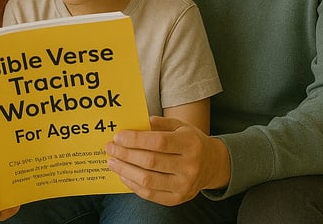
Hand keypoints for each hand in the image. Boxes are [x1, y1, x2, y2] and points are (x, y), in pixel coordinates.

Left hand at [105, 115, 229, 205]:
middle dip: (125, 154)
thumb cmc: (190, 141)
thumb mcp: (180, 126)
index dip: (135, 140)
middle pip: (150, 162)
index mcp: (190, 144)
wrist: (213, 165)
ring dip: (124, 170)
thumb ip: (159, 123)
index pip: (158, 142)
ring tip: (112, 161)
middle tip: (110, 147)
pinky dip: (133, 184)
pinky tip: (123, 174)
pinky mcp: (177, 199)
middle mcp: (189, 166)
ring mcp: (184, 185)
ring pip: (147, 180)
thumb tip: (134, 123)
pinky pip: (150, 194)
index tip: (118, 136)